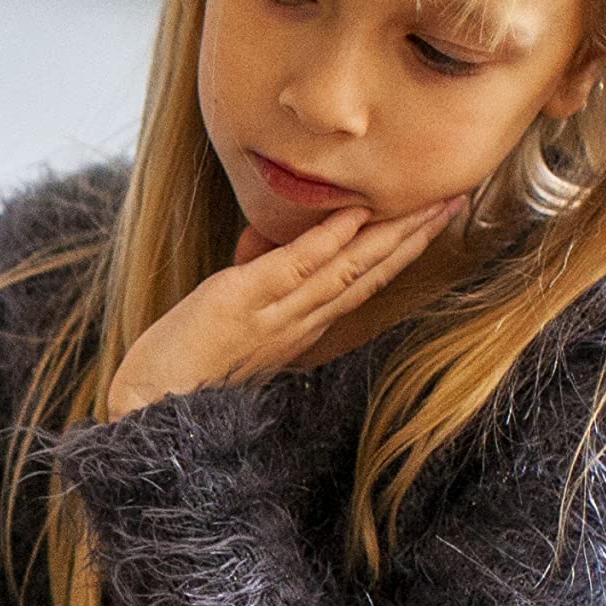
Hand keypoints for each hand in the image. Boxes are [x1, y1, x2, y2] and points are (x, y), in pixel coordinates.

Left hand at [106, 197, 463, 419]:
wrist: (150, 403)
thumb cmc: (185, 360)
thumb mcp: (231, 310)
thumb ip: (255, 273)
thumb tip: (266, 238)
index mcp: (301, 326)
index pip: (361, 282)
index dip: (401, 251)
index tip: (435, 220)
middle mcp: (298, 322)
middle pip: (369, 274)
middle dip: (414, 238)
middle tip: (456, 202)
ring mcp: (274, 315)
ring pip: (345, 271)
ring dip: (390, 237)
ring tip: (430, 207)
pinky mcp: (240, 303)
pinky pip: (291, 269)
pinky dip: (324, 243)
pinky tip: (354, 218)